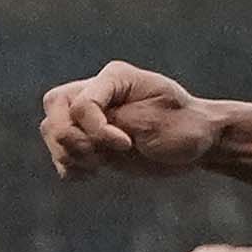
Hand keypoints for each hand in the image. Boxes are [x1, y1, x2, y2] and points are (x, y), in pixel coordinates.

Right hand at [41, 62, 222, 181]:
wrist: (199, 143)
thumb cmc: (185, 127)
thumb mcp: (154, 123)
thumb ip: (115, 123)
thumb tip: (78, 130)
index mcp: (114, 77)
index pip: (82, 103)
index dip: (97, 130)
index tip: (127, 145)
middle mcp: (98, 91)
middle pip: (54, 107)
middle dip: (70, 138)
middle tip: (99, 156)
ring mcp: (92, 115)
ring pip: (52, 129)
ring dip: (69, 154)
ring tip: (99, 165)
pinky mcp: (92, 139)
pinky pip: (61, 151)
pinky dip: (69, 166)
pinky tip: (93, 174)